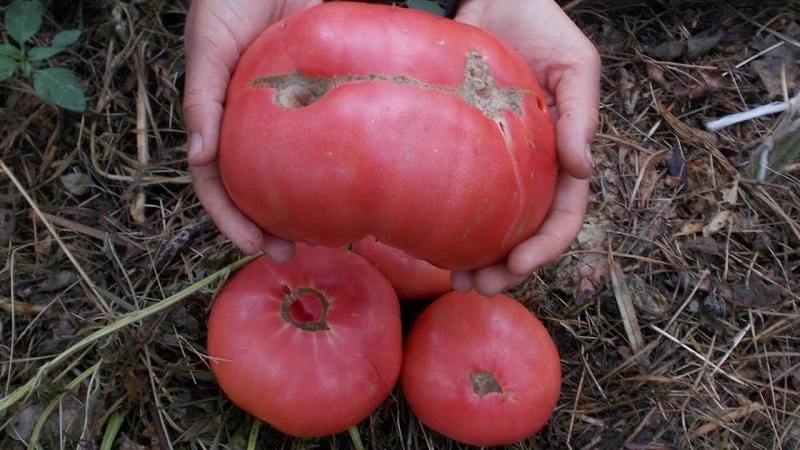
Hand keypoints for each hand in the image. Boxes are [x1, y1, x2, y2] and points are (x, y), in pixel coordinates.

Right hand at [183, 0, 320, 260]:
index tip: (256, 245)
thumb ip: (201, 97)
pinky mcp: (324, 99)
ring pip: (296, 173)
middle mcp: (255, 128)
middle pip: (257, 189)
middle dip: (269, 227)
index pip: (218, 183)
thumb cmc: (228, 0)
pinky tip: (358, 191)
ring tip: (329, 238)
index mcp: (221, 121)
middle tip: (294, 254)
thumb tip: (197, 157)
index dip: (231, 219)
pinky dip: (339, 169)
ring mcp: (291, 117)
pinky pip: (333, 138)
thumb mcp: (208, 45)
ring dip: (307, 209)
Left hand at [450, 0, 600, 295]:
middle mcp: (529, 167)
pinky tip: (425, 243)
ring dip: (475, 257)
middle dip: (506, 268)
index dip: (545, 247)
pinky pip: (453, 192)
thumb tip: (583, 170)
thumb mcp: (574, 64)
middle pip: (522, 232)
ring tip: (454, 280)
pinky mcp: (458, 149)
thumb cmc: (539, 25)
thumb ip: (580, 114)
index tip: (517, 266)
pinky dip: (445, 222)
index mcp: (562, 155)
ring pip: (488, 223)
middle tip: (477, 287)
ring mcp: (492, 163)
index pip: (563, 215)